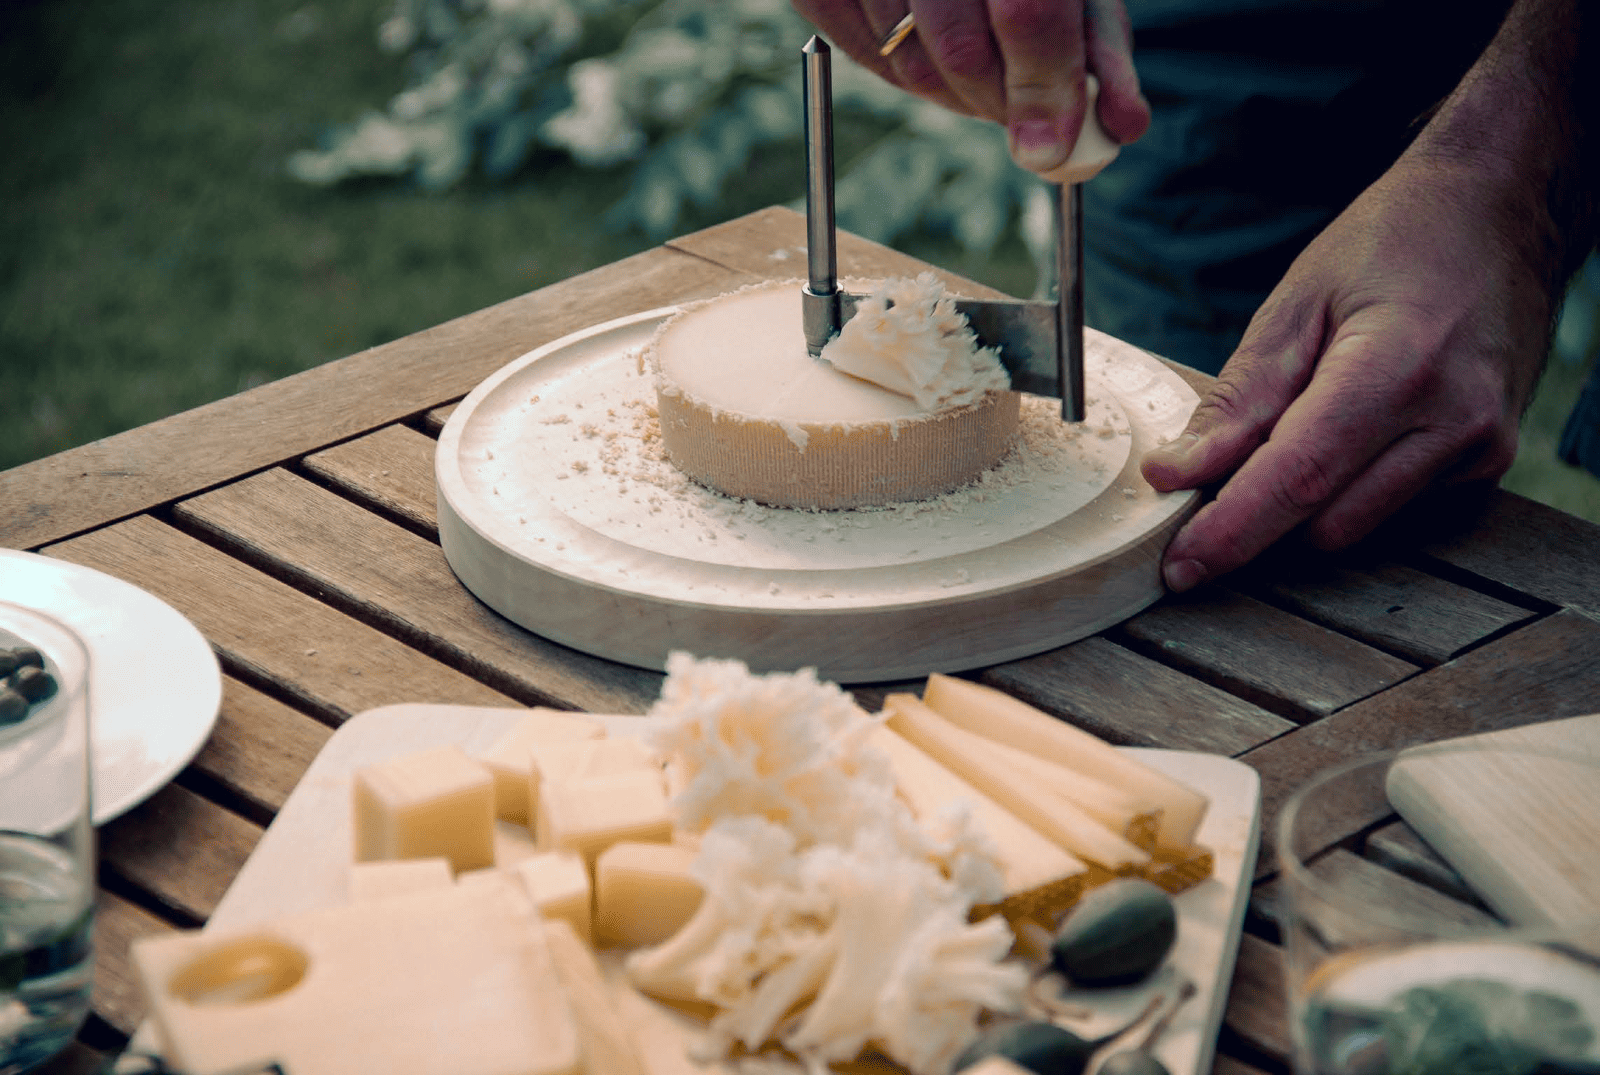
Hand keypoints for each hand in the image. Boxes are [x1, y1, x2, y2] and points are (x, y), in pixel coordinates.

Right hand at [789, 0, 1148, 174]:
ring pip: (907, 65)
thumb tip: (1124, 125)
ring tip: (980, 78)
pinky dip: (899, 75)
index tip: (1053, 147)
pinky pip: (858, 56)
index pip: (1028, 11)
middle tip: (1021, 115)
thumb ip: (1100, 50)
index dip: (1044, 86)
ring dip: (953, 96)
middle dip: (999, 104)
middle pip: (960, 51)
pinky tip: (928, 56)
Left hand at [1140, 153, 1555, 592]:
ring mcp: (1480, 448)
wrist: (1501, 212)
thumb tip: (1177, 473)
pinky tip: (1352, 426)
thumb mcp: (1296, 302)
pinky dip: (1347, 486)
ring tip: (1298, 422)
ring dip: (1303, 501)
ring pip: (1354, 526)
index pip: (1300, 478)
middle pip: (1323, 520)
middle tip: (1213, 473)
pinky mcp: (1487, 464)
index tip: (1179, 567)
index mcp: (1398, 366)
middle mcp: (1453, 420)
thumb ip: (1239, 398)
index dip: (1232, 532)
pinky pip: (1389, 508)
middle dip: (1256, 513)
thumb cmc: (1394, 242)